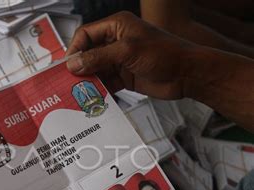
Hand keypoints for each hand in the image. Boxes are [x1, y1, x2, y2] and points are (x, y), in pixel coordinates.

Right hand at [66, 11, 195, 99]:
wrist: (188, 74)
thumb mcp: (128, 52)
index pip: (86, 34)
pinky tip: (95, 97)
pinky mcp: (124, 76)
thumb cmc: (166, 54)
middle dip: (79, 67)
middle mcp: (116, 42)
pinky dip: (99, 90)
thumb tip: (74, 63)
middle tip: (68, 81)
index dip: (75, 49)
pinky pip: (105, 83)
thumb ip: (99, 57)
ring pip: (95, 70)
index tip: (68, 65)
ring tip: (80, 92)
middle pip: (88, 53)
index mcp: (117, 26)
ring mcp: (120, 60)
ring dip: (88, 81)